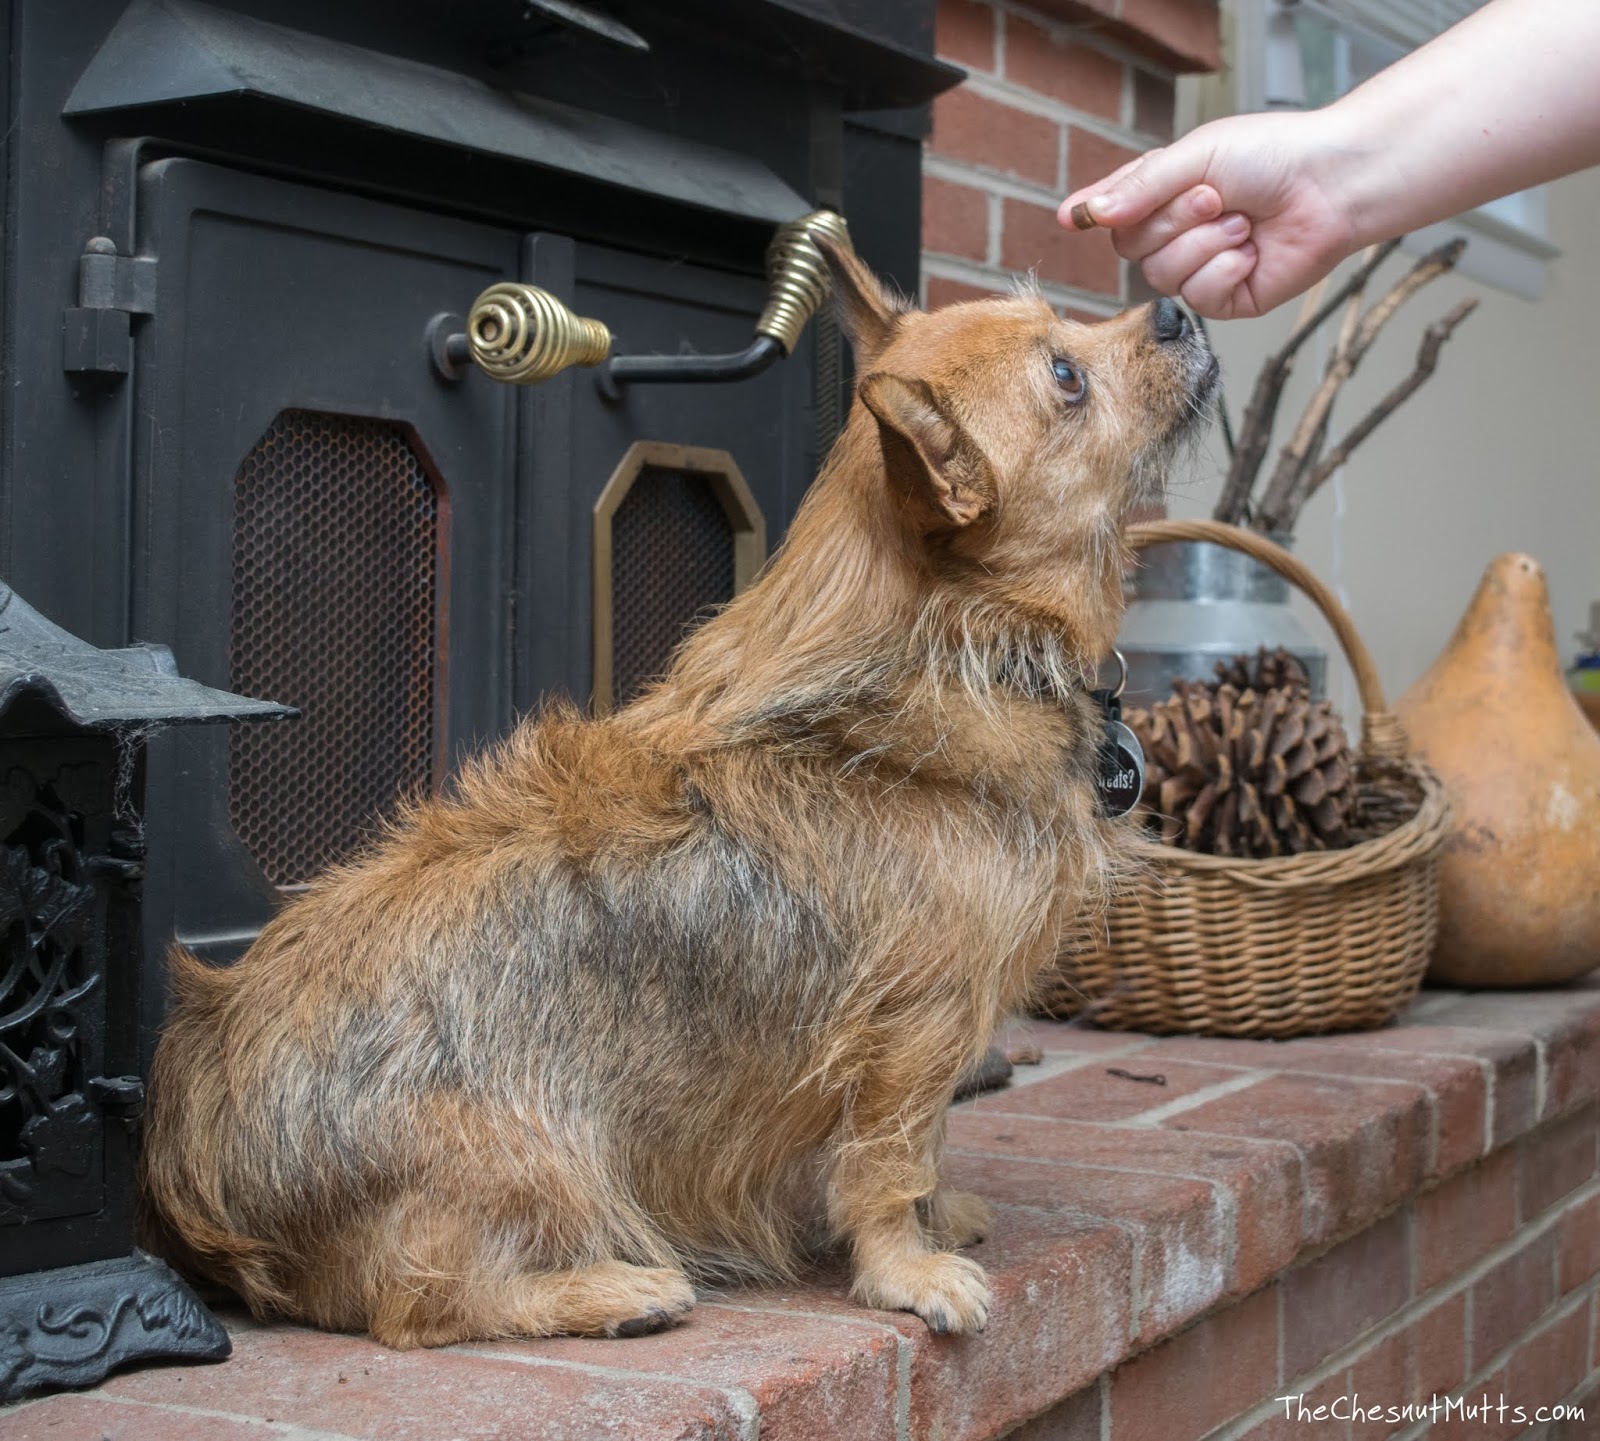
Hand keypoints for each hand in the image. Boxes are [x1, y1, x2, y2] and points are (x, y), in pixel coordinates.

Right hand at [1060, 110, 1366, 318]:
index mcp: (1164, 192)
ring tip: (1243, 224)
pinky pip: (1197, 297)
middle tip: (1215, 197)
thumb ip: (1141, 186)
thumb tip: (1090, 213)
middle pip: (1130, 248)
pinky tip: (1251, 252)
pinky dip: (1225, 269)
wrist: (1331, 187)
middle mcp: (1176, 233)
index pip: (1113, 210)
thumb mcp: (1197, 156)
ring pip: (1161, 275)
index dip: (1092, 214)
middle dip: (1173, 221)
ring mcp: (1198, 269)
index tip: (1073, 218)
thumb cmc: (1272, 157)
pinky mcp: (1224, 299)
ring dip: (1205, 244)